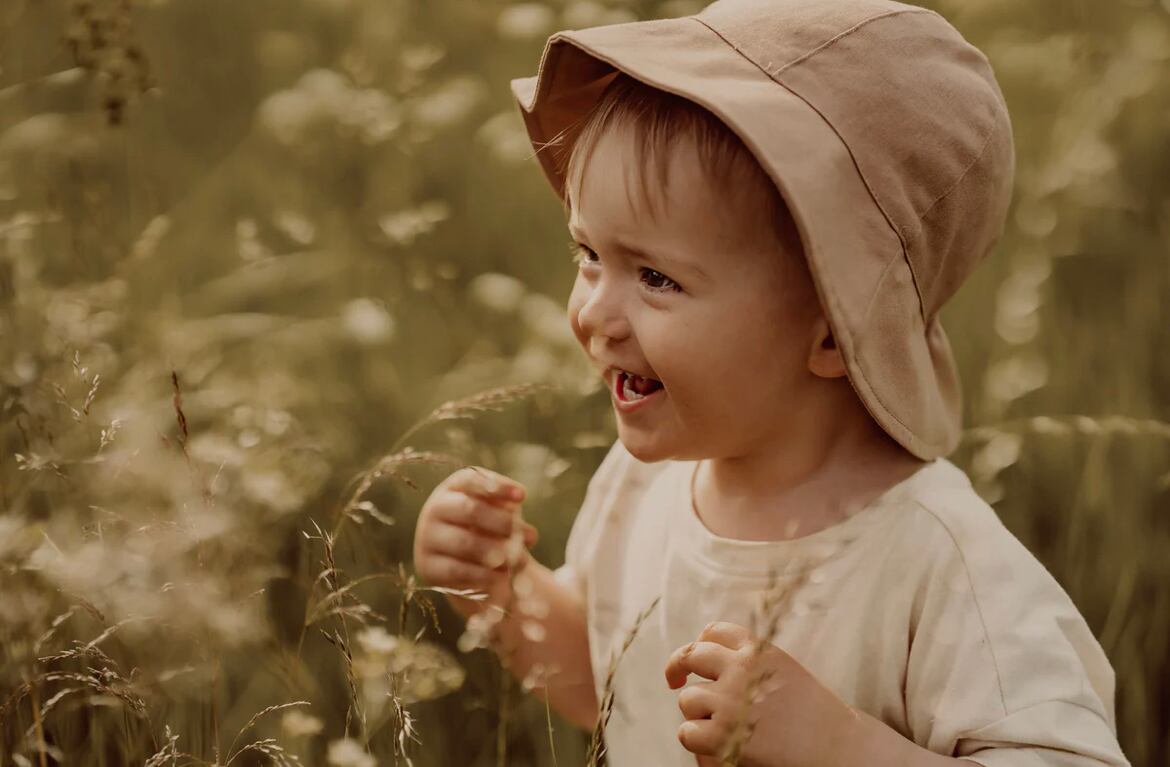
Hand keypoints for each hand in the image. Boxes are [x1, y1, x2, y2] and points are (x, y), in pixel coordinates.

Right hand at [413, 466, 537, 597]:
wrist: (464, 567)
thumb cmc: (488, 530)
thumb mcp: (499, 514)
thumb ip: (509, 511)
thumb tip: (524, 525)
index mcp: (452, 488)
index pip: (471, 479)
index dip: (498, 486)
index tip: (523, 496)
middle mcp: (435, 509)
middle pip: (470, 509)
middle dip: (502, 522)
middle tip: (528, 535)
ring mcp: (427, 539)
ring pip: (465, 543)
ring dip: (496, 551)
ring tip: (519, 558)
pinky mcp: (428, 568)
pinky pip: (459, 570)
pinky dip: (485, 574)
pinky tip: (503, 576)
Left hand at [664, 621, 856, 766]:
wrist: (838, 749)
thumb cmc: (814, 714)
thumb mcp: (784, 670)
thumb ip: (750, 659)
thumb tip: (703, 647)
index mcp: (759, 650)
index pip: (714, 631)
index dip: (700, 642)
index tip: (695, 658)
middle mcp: (741, 670)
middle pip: (690, 656)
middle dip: (678, 667)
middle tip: (674, 681)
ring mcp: (730, 702)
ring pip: (688, 699)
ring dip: (697, 713)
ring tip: (722, 726)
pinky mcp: (723, 736)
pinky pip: (688, 732)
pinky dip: (696, 740)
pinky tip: (715, 744)